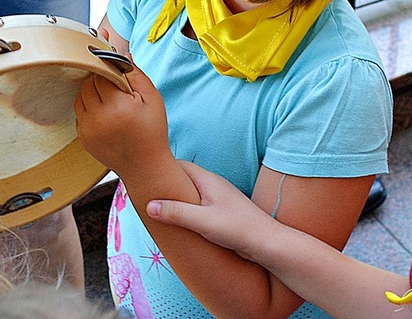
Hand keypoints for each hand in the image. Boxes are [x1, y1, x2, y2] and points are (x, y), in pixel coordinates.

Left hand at [74, 67, 171, 176]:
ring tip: (109, 99)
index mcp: (117, 107)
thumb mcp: (152, 99)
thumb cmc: (152, 132)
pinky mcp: (83, 138)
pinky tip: (105, 114)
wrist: (145, 167)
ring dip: (91, 93)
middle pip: (88, 84)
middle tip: (114, 86)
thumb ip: (136, 74)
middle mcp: (98, 119)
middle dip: (99, 80)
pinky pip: (79, 113)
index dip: (108, 68)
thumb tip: (122, 55)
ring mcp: (88, 130)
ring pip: (80, 97)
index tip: (114, 69)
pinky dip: (89, 109)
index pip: (101, 74)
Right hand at [146, 159, 276, 259]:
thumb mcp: (203, 221)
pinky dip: (186, 212)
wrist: (268, 244)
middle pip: (184, 179)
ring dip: (176, 201)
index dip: (162, 168)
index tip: (143, 175)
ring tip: (157, 211)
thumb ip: (177, 213)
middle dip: (166, 185)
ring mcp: (218, 200)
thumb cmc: (238, 229)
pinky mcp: (221, 215)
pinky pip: (198, 208)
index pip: (180, 165)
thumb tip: (150, 205)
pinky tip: (179, 225)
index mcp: (209, 180)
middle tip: (145, 195)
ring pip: (191, 195)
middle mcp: (213, 187)